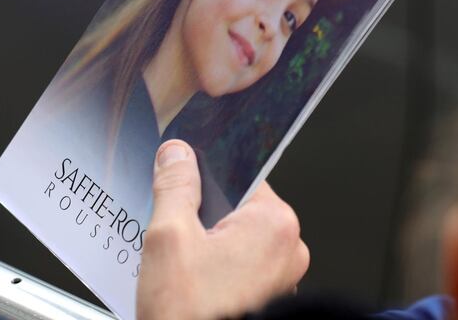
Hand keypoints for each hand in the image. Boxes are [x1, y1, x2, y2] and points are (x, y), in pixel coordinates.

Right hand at [136, 139, 309, 319]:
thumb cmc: (191, 317)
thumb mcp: (169, 239)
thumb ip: (175, 187)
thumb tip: (178, 154)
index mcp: (274, 224)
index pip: (240, 176)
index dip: (204, 177)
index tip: (182, 182)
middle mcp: (288, 249)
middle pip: (238, 208)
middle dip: (203, 216)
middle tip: (176, 234)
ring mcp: (282, 278)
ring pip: (238, 240)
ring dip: (209, 245)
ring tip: (181, 265)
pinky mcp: (269, 299)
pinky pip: (242, 267)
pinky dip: (218, 269)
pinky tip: (192, 283)